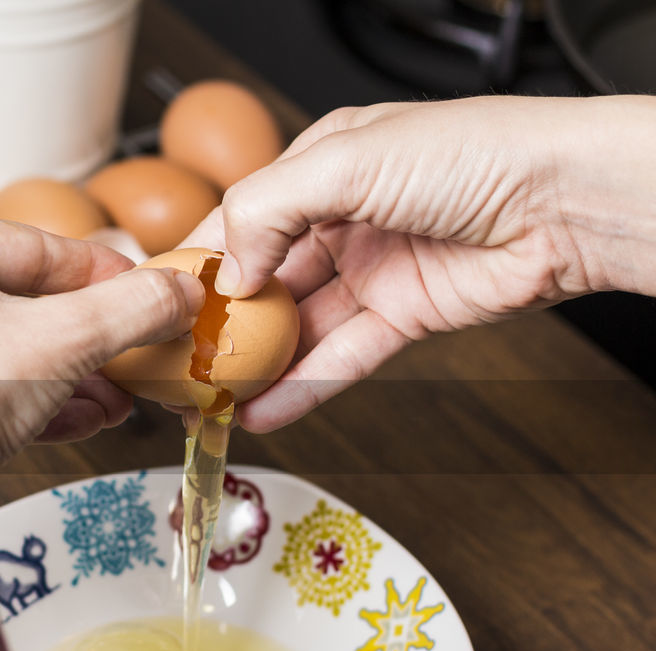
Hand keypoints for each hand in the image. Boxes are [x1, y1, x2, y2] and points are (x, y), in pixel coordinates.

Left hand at [0, 205, 204, 469]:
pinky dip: (13, 398)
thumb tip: (180, 290)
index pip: (31, 248)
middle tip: (130, 357)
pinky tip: (74, 421)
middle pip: (10, 302)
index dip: (102, 275)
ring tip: (113, 401)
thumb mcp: (61, 342)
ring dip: (58, 376)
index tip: (143, 289)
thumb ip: (128, 309)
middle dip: (82, 341)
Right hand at [182, 95, 655, 431]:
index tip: (168, 299)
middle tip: (183, 359)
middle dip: (226, 320)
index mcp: (324, 164)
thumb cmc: (476, 154)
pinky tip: (263, 411)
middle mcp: (344, 217)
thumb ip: (269, 209)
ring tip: (214, 398)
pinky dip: (303, 387)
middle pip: (267, 278)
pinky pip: (342, 357)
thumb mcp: (347, 159)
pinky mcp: (404, 317)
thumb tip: (231, 272)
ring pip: (300, 325)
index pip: (244, 215)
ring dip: (259, 363)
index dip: (206, 258)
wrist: (567, 203)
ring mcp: (373, 270)